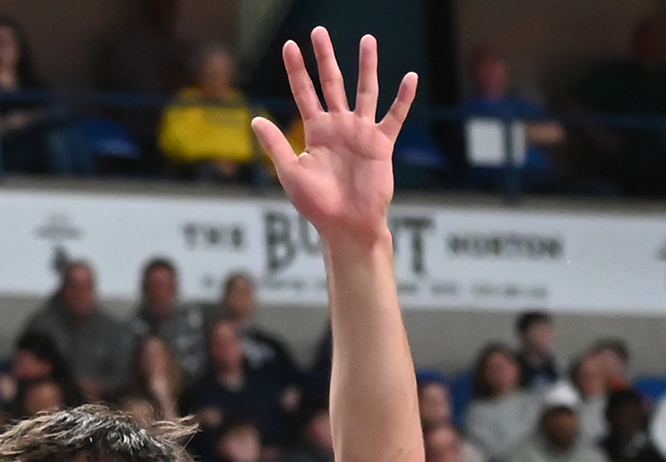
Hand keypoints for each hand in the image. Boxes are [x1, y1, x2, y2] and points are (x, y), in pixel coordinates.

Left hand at [251, 31, 414, 257]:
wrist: (345, 226)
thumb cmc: (316, 205)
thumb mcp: (290, 173)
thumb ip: (275, 144)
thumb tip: (255, 118)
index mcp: (315, 131)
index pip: (303, 93)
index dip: (296, 70)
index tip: (289, 46)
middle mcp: (338, 126)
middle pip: (331, 83)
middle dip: (325, 57)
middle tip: (319, 31)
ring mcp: (361, 132)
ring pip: (364, 91)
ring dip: (366, 66)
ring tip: (368, 40)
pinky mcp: (381, 144)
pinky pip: (394, 117)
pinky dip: (403, 99)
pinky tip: (410, 78)